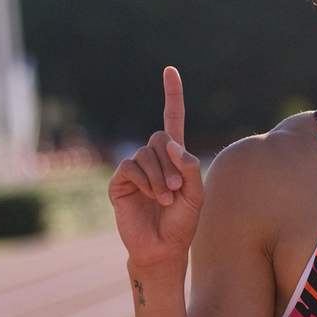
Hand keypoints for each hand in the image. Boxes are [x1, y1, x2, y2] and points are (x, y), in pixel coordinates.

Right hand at [108, 67, 204, 269]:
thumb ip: (190, 167)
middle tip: (178, 189)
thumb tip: (172, 144)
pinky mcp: (120, 183)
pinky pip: (131, 168)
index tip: (170, 70)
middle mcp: (154, 158)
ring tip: (166, 199)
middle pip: (160, 138)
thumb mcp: (197, 193)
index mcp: (174, 157)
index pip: (172, 119)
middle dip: (172, 163)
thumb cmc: (183, 221)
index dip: (172, 95)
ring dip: (161, 177)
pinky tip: (152, 198)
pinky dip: (145, 182)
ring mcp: (135, 170)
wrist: (164, 247)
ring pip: (146, 154)